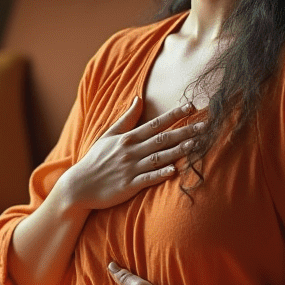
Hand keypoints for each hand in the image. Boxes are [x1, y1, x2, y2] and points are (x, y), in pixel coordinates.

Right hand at [61, 97, 203, 212]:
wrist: (78, 186)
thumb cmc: (95, 160)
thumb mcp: (108, 135)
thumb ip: (126, 118)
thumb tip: (139, 99)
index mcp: (128, 138)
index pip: (156, 123)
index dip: (174, 115)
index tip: (191, 107)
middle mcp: (131, 151)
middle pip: (162, 138)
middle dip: (185, 131)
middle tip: (205, 126)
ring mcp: (131, 168)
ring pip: (159, 157)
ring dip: (178, 150)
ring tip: (196, 145)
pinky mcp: (129, 185)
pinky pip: (148, 178)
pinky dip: (161, 174)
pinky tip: (175, 171)